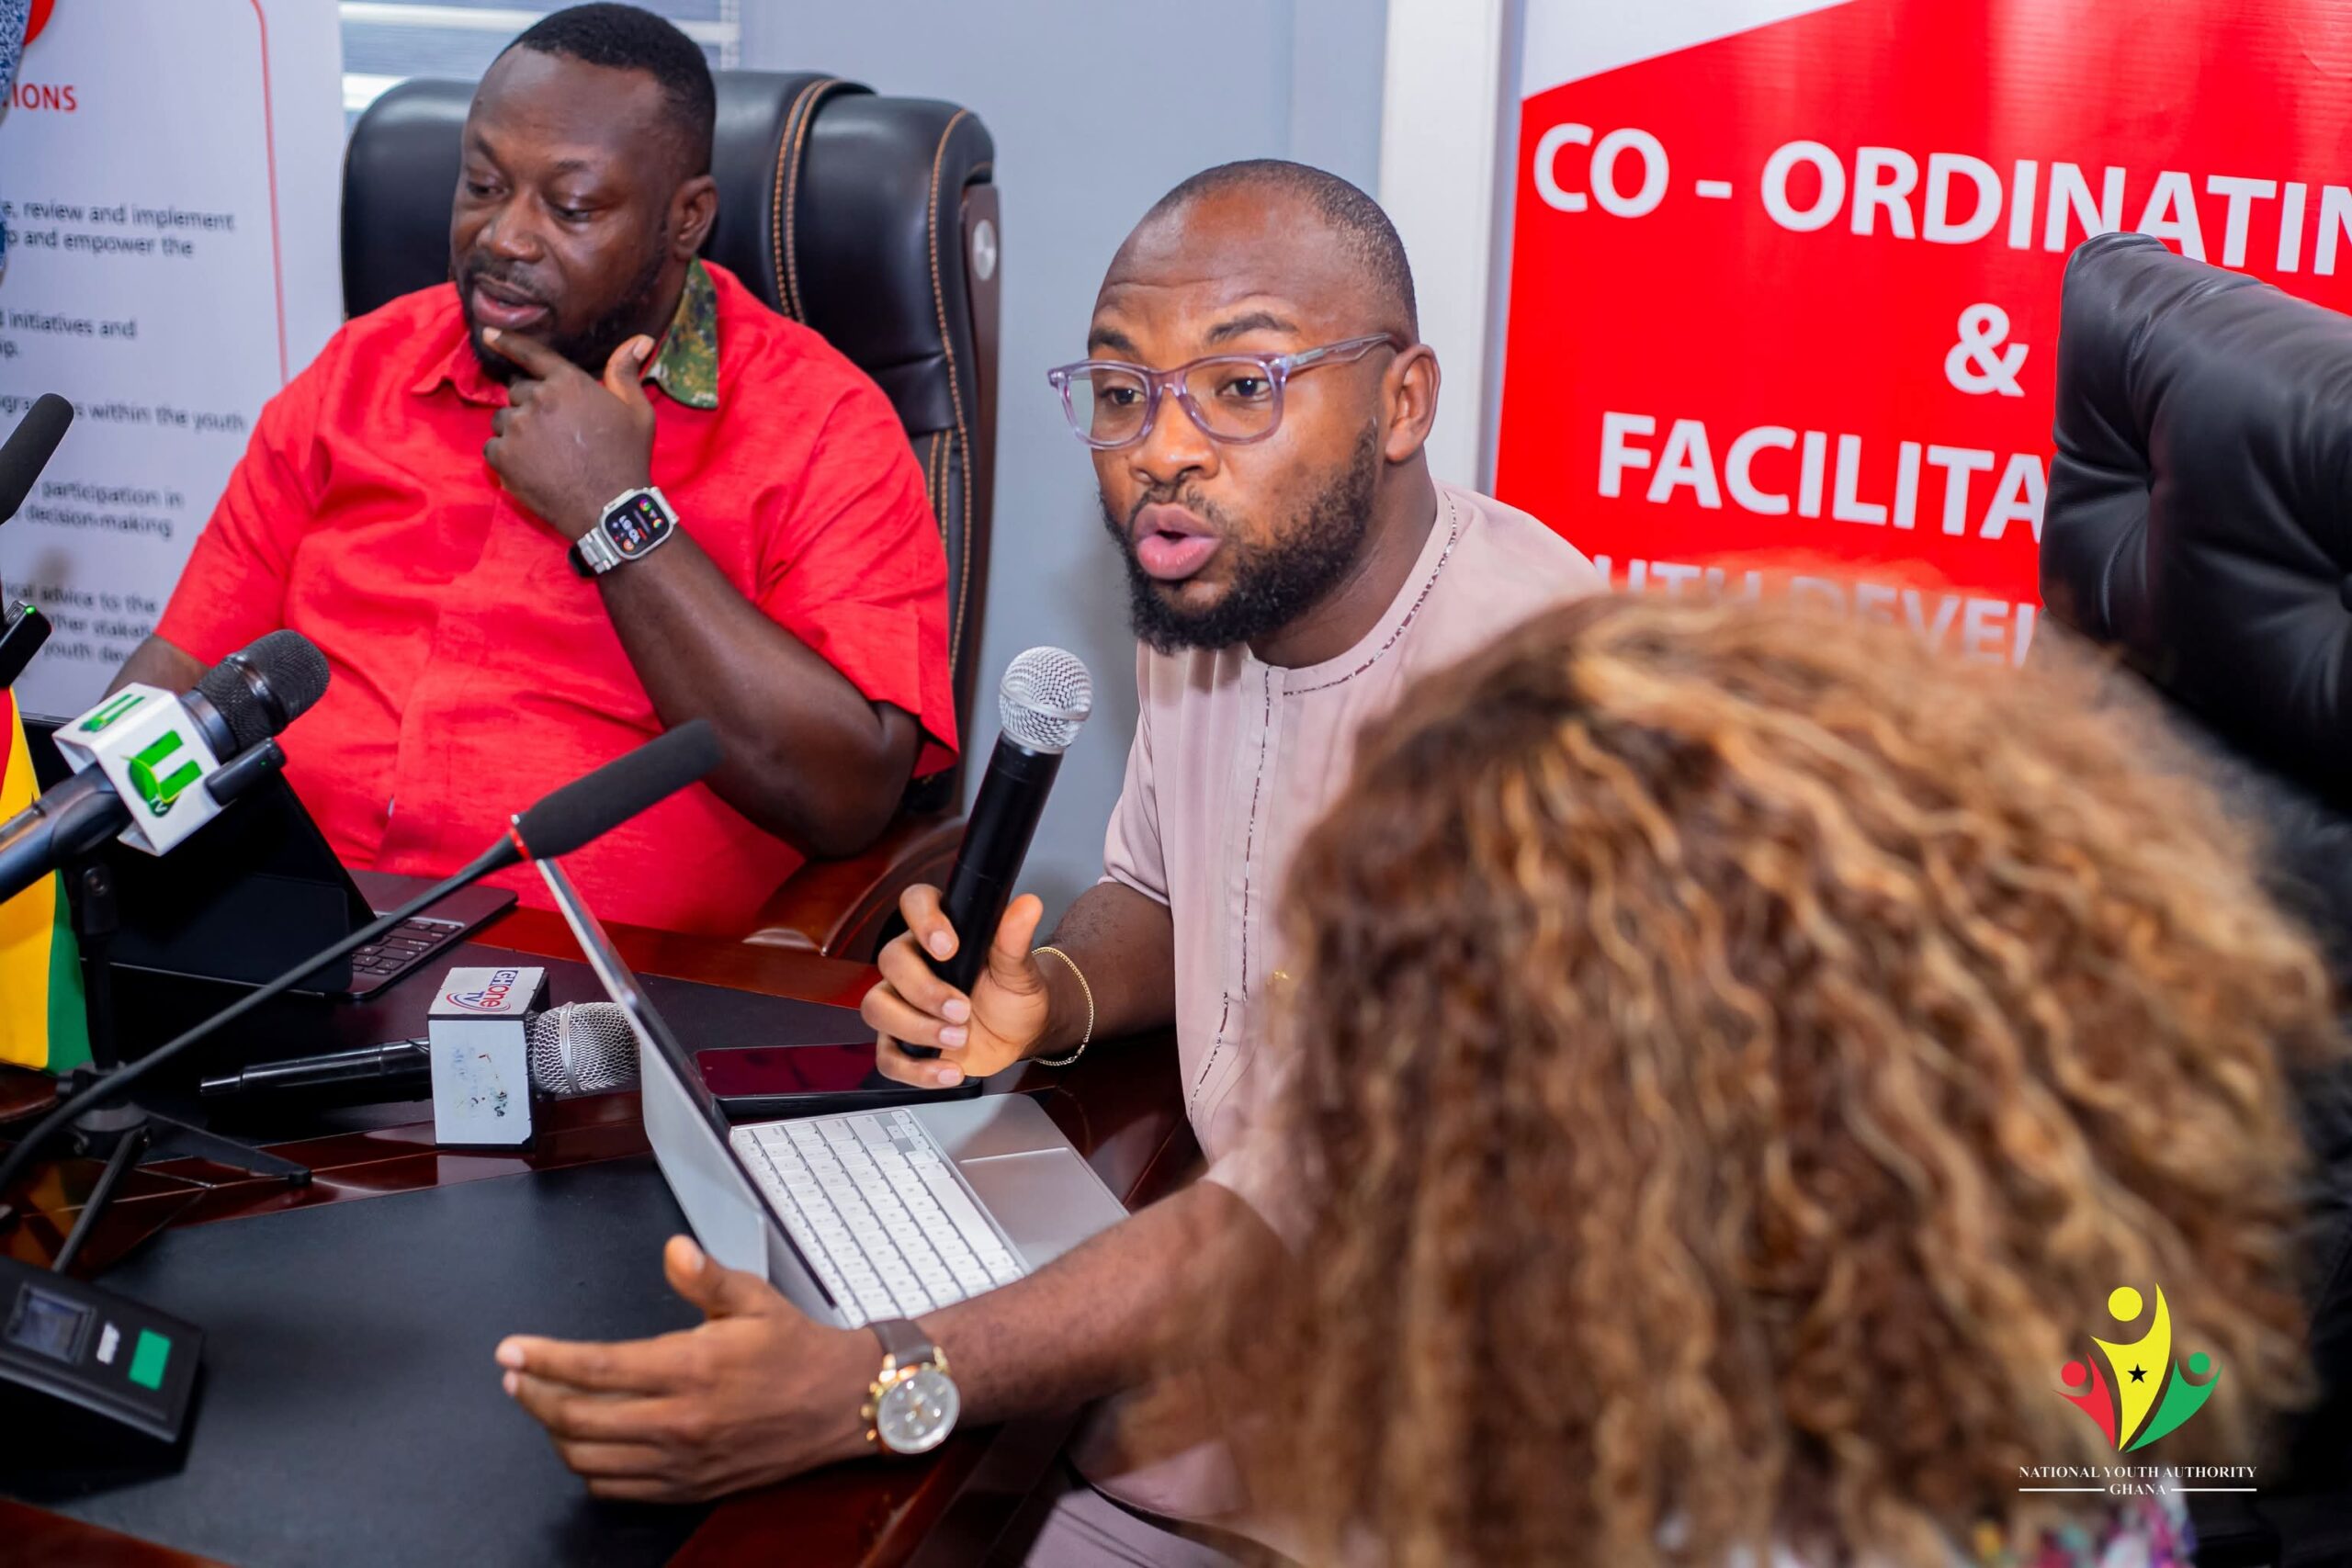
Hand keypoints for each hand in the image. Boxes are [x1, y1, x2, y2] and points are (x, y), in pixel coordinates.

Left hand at [480, 328, 657, 540]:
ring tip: (542, 455)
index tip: (488, 334)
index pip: (532, 354)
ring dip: (516, 431)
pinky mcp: (502, 455)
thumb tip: (639, 339)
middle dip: (530, 407)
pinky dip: (506, 456)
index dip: (508, 342)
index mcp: (569, 382)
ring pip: (503, 420)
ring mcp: (517, 427)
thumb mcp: (637, 413)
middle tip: (552, 434)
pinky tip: (529, 469)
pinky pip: (493, 447)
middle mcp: (538, 398)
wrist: (610, 509)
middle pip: (517, 392)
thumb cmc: (627, 459)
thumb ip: (626, 373)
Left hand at [496, 1236, 875, 1501]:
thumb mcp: (756, 1298)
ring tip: (544, 1404)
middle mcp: (680, 1421)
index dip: (544, 1359)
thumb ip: (707, 1276)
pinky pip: (616, 1487)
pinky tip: (585, 1442)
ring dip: (554, 1433)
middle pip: (578, 1419)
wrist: (841, 1406)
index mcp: (692, 1368)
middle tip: (515, 1375)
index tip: (510, 1350)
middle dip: (533, 1395)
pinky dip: (588, 1467)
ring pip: (588, 1459)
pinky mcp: (688, 1487)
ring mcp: (681, 1462)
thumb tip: (673, 1249)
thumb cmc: (796, 1349)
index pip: (595, 1367)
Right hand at [862, 886, 1052, 1088]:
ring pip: (877, 1008)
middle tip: (962, 1010)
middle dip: (925, 990)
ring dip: (915, 1028)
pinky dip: (917, 1071)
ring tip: (958, 1039)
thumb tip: (1028, 906)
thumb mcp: (1018, 969)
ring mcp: (902, 1004)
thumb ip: (1015, 940)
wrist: (1019, 1034)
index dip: (923, 920)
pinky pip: (888, 1057)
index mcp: (939, 933)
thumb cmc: (1013, 993)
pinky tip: (951, 1072)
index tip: (948, 947)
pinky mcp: (902, 1042)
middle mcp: (913, 963)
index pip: (915, 904)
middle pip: (890, 962)